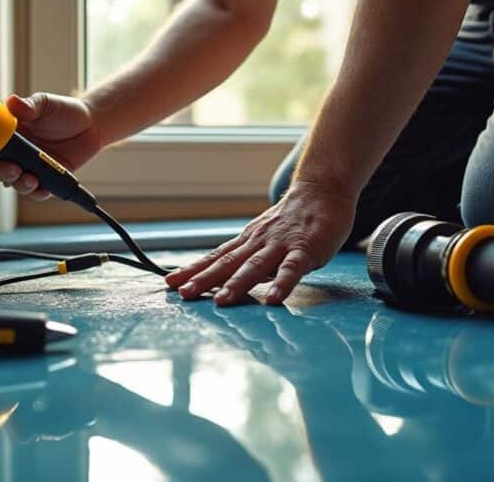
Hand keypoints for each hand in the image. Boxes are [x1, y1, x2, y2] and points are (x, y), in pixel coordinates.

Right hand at [0, 93, 102, 199]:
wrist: (92, 125)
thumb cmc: (65, 111)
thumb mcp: (46, 104)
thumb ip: (29, 105)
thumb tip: (12, 102)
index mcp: (9, 134)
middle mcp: (17, 153)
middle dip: (2, 173)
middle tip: (14, 169)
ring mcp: (31, 167)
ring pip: (16, 183)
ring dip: (19, 184)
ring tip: (31, 179)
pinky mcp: (47, 178)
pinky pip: (37, 191)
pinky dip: (38, 192)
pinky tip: (43, 188)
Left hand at [164, 181, 355, 305]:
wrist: (322, 191)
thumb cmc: (293, 220)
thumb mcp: (264, 239)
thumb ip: (249, 260)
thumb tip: (229, 282)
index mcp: (247, 242)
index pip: (215, 258)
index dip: (193, 271)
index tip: (171, 283)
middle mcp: (258, 243)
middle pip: (227, 263)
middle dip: (204, 280)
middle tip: (184, 294)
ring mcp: (280, 246)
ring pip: (255, 266)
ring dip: (237, 284)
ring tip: (221, 301)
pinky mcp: (305, 249)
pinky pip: (293, 269)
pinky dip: (282, 283)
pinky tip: (273, 299)